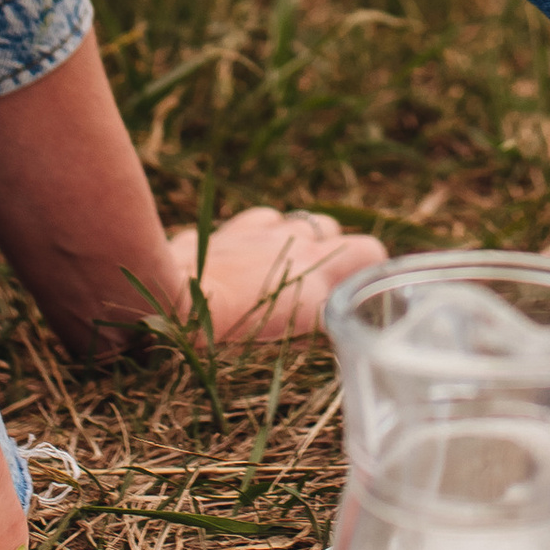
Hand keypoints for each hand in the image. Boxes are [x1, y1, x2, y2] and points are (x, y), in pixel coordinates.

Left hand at [168, 205, 387, 340]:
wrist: (176, 300)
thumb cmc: (226, 328)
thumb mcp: (283, 329)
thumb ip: (311, 313)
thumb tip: (324, 314)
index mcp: (317, 277)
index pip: (369, 253)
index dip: (373, 270)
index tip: (367, 291)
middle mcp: (301, 247)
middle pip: (345, 237)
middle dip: (344, 258)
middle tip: (328, 286)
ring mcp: (270, 233)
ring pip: (309, 225)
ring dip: (308, 243)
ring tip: (290, 268)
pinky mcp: (239, 227)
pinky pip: (267, 220)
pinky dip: (266, 234)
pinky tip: (251, 252)